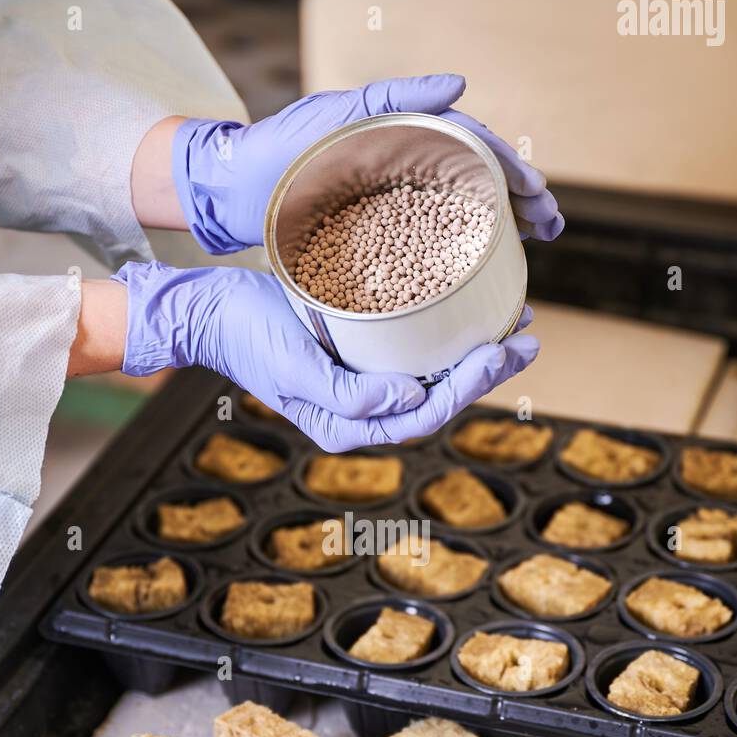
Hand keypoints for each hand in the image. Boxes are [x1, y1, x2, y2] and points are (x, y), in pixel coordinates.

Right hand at [110, 263, 538, 451]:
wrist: (208, 308)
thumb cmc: (245, 337)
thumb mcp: (294, 369)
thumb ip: (348, 396)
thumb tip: (409, 397)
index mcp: (348, 427)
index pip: (425, 415)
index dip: (469, 388)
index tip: (497, 351)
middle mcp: (362, 411)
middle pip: (440, 398)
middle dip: (488, 371)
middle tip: (528, 338)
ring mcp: (362, 381)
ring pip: (434, 375)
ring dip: (477, 353)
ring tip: (516, 324)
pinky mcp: (359, 352)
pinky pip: (416, 350)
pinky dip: (448, 333)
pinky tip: (471, 311)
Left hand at [170, 74, 563, 252]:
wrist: (228, 190)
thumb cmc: (275, 150)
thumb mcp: (333, 117)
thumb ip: (393, 99)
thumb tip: (460, 85)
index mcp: (400, 136)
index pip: (472, 147)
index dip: (510, 169)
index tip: (538, 195)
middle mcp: (400, 168)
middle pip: (474, 182)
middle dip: (519, 200)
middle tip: (550, 227)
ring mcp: (388, 204)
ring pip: (456, 215)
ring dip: (497, 228)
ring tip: (531, 247)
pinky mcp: (372, 236)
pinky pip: (425, 245)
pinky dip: (456, 255)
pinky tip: (479, 272)